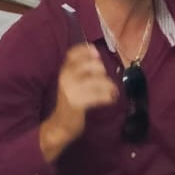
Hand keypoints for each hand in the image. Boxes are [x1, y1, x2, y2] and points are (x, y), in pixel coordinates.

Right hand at [40, 43, 118, 160]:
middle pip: (91, 65)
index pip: (74, 52)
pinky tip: (110, 99)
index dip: (87, 50)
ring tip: (113, 91)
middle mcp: (66, 77)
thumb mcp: (72, 80)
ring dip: (110, 86)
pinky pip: (99, 95)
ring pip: (98, 80)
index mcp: (64, 70)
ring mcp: (71, 89)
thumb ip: (81, 68)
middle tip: (105, 82)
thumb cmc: (71, 100)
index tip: (97, 55)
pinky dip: (108, 97)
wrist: (61, 124)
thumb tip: (96, 53)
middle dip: (103, 72)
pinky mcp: (77, 102)